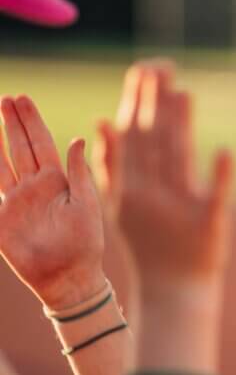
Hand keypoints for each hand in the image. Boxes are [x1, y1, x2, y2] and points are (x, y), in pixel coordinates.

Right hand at [0, 96, 105, 308]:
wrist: (68, 277)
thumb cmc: (85, 243)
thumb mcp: (87, 204)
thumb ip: (79, 172)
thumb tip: (77, 139)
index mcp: (58, 181)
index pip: (42, 143)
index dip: (32, 122)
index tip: (23, 99)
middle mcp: (36, 187)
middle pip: (21, 147)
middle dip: (13, 122)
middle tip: (6, 97)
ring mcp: (17, 201)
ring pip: (3, 163)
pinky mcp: (2, 218)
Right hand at [101, 61, 233, 286]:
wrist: (174, 288)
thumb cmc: (151, 242)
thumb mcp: (123, 205)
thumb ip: (112, 165)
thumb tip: (101, 120)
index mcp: (132, 189)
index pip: (135, 137)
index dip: (139, 102)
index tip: (144, 70)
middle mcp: (154, 196)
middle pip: (155, 142)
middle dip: (156, 103)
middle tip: (160, 66)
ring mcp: (180, 209)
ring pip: (178, 161)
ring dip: (180, 126)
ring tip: (183, 92)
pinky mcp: (209, 224)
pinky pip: (215, 197)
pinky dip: (220, 176)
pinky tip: (224, 152)